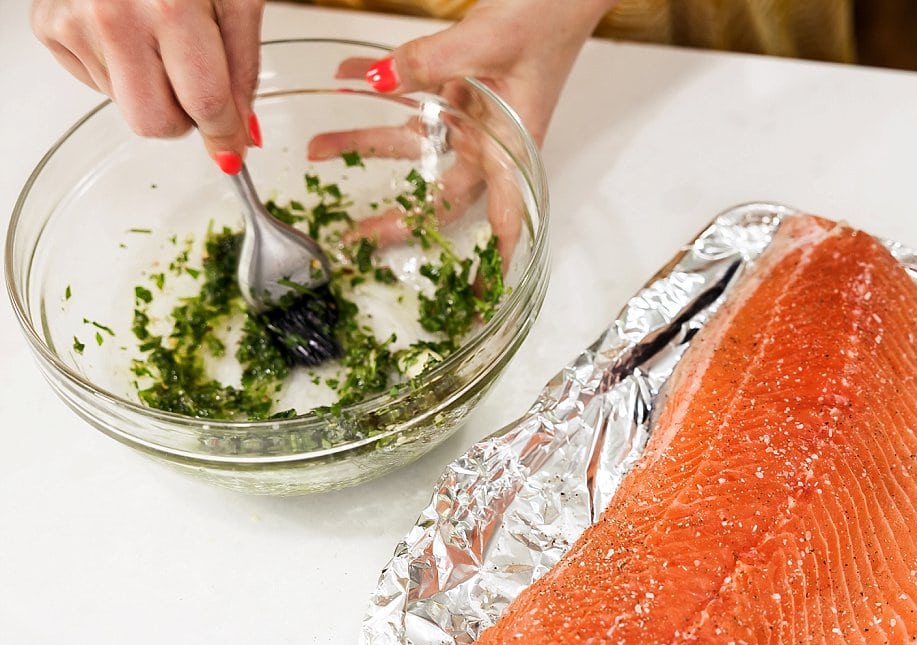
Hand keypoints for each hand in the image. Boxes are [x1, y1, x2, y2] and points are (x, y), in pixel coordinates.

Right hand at [31, 0, 263, 168]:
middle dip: (184, 118)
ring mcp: (74, 21)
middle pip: (154, 123)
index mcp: (170, 6)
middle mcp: (113, 14)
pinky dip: (119, 69)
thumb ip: (243, 71)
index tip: (234, 150)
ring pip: (126, 108)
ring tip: (158, 39)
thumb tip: (241, 137)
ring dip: (151, 88)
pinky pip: (96, 85)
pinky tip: (128, 32)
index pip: (204, 104)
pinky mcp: (48, 27)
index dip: (225, 134)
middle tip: (195, 83)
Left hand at [305, 0, 613, 256]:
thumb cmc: (552, 12)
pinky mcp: (464, 80)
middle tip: (354, 234)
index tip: (474, 299)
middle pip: (438, 190)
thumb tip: (377, 78)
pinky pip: (412, 93)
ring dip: (365, 143)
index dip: (492, 262)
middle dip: (395, 215)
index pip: (502, 217)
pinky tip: (346, 75)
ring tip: (318, 147)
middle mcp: (494, 137)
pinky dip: (377, 86)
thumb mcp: (490, 38)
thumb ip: (431, 60)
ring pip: (413, 142)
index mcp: (514, 144)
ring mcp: (476, 110)